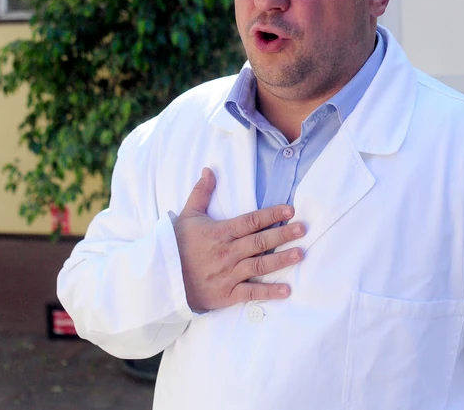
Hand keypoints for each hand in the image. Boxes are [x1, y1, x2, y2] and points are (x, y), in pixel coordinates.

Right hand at [174, 168, 305, 311]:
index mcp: (220, 232)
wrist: (160, 278)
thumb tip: (209, 169)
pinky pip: (250, 292)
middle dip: (283, 235)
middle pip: (260, 242)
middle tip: (303, 229)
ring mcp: (228, 274)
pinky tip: (286, 291)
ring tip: (300, 254)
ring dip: (281, 260)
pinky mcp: (226, 294)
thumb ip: (201, 193)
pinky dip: (268, 292)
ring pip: (259, 265)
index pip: (251, 221)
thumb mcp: (187, 215)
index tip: (289, 210)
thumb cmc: (176, 245)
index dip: (271, 214)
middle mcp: (227, 252)